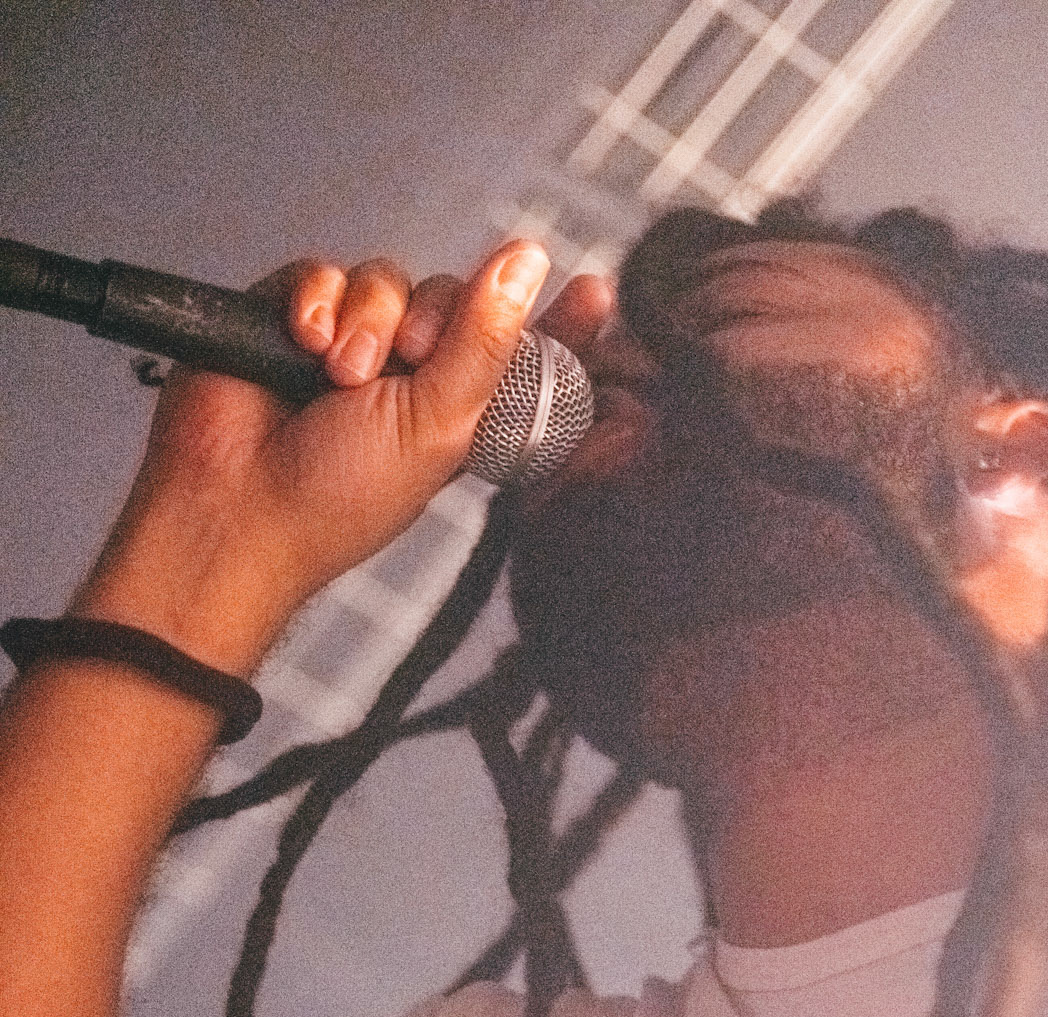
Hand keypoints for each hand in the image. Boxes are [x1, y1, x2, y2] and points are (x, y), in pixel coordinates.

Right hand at [73, 244, 612, 672]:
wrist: (236, 507)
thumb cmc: (339, 496)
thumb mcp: (436, 426)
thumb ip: (485, 342)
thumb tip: (528, 262)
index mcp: (456, 412)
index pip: (518, 353)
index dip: (557, 324)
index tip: (597, 291)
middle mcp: (407, 375)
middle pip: (448, 294)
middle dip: (433, 319)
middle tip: (409, 362)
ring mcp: (348, 344)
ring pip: (385, 280)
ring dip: (367, 319)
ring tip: (339, 374)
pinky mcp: (291, 318)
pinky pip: (322, 273)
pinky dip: (315, 300)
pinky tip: (303, 340)